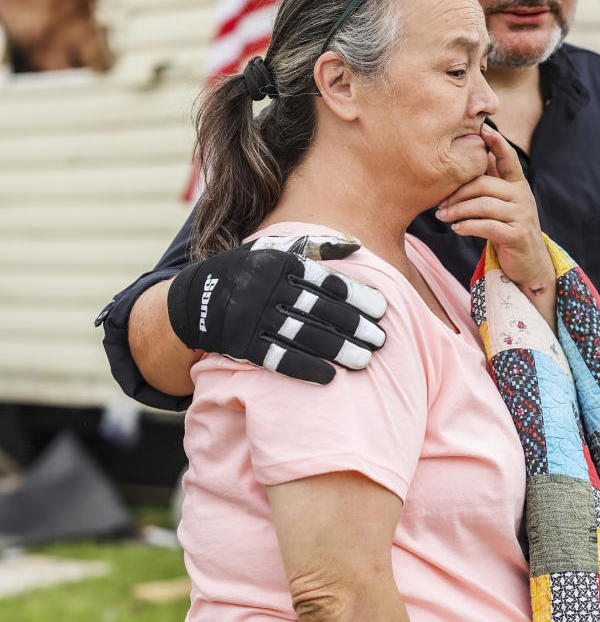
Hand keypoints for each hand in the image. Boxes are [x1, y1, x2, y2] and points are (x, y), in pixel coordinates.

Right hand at [166, 235, 386, 383]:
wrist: (195, 299)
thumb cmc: (247, 271)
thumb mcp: (275, 249)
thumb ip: (315, 246)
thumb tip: (356, 244)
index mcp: (279, 263)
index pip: (326, 280)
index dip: (356, 295)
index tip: (382, 309)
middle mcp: (265, 288)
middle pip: (318, 309)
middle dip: (353, 325)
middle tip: (381, 339)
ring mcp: (252, 317)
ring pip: (301, 335)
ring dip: (336, 349)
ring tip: (364, 360)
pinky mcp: (241, 344)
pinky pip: (276, 357)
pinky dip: (303, 367)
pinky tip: (329, 377)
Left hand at [435, 125, 554, 296]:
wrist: (529, 264)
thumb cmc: (509, 230)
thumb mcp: (502, 204)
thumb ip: (491, 184)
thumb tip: (470, 157)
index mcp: (518, 185)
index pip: (508, 159)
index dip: (497, 143)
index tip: (484, 128)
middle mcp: (523, 197)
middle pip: (485, 184)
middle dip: (458, 193)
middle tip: (440, 204)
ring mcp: (522, 216)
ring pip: (484, 205)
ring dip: (458, 211)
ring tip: (442, 217)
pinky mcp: (517, 235)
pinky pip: (487, 226)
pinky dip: (468, 226)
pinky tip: (457, 229)